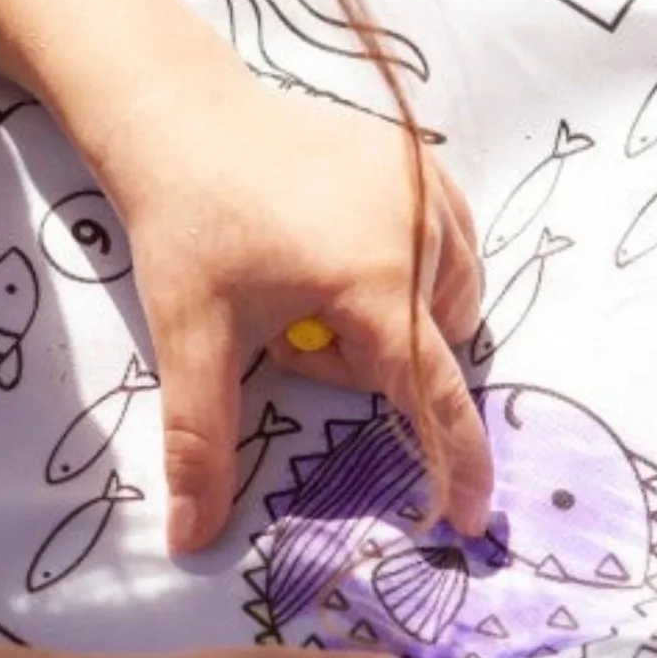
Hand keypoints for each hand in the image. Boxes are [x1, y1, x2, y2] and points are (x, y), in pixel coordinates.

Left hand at [98, 62, 491, 552]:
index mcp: (375, 277)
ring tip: (314, 283)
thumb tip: (188, 540)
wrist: (184, 118)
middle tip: (289, 324)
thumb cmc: (189, 224)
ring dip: (390, 317)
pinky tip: (342, 251)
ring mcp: (431, 187)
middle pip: (424, 350)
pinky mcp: (426, 162)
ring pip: (444, 303)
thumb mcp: (191, 338)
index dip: (453, 463)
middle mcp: (422, 229)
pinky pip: (449, 249)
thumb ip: (201, 443)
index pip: (433, 393)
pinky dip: (409, 271)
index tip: (472, 517)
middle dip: (364, 361)